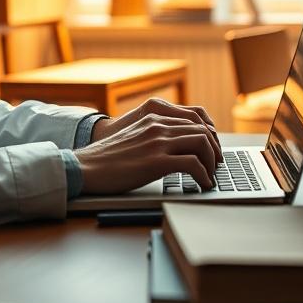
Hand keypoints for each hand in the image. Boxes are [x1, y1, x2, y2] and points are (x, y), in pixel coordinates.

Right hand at [75, 101, 222, 194]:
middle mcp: (157, 125)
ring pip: (202, 143)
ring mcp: (158, 142)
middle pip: (202, 130)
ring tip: (211, 175)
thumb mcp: (133, 138)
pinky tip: (203, 184)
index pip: (193, 119)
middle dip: (214, 149)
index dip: (208, 136)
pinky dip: (204, 175)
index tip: (211, 150)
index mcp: (152, 118)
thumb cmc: (106, 159)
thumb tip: (171, 149)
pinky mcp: (156, 161)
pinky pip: (193, 164)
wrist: (86, 167)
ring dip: (212, 161)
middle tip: (216, 165)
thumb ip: (151, 136)